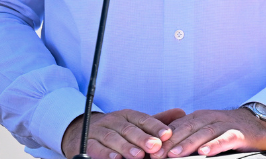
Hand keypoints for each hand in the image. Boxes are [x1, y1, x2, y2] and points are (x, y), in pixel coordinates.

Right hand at [62, 108, 183, 158]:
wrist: (84, 132)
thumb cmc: (118, 130)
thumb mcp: (136, 124)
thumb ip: (157, 121)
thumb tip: (181, 113)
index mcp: (127, 115)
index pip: (143, 119)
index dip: (155, 126)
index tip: (168, 135)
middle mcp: (113, 120)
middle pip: (129, 128)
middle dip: (143, 138)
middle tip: (155, 146)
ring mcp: (99, 130)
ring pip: (113, 137)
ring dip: (125, 147)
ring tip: (138, 155)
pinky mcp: (87, 142)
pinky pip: (96, 147)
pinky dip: (105, 153)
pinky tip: (116, 158)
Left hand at [152, 108, 265, 157]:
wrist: (257, 125)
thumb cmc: (226, 131)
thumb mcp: (205, 131)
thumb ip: (188, 137)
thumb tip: (165, 151)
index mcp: (198, 117)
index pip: (176, 127)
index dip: (162, 138)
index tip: (149, 151)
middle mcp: (209, 118)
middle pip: (187, 128)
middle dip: (170, 142)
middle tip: (157, 154)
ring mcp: (224, 124)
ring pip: (203, 132)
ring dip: (188, 143)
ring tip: (175, 155)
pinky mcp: (238, 133)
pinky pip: (225, 138)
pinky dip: (214, 145)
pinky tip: (205, 152)